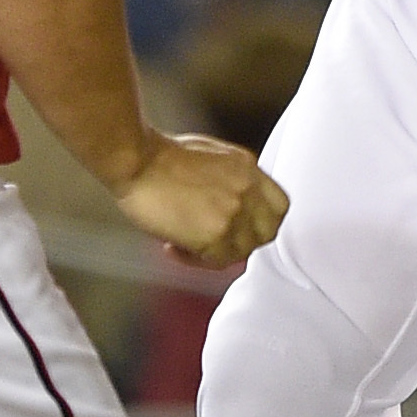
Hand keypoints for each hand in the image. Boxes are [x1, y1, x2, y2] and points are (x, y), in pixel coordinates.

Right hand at [111, 131, 288, 269]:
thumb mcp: (211, 155)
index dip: (263, 221)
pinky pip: (216, 261)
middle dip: (242, 242)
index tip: (245, 227)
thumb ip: (232, 179)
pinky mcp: (214, 234)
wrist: (136, 160)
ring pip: (241, 252)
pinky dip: (194, 260)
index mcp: (248, 168)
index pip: (280, 206)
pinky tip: (173, 246)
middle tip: (216, 242)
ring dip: (215, 253)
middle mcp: (247, 191)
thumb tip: (232, 204)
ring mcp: (233, 213)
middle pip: (267, 232)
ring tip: (185, 242)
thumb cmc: (160, 155)